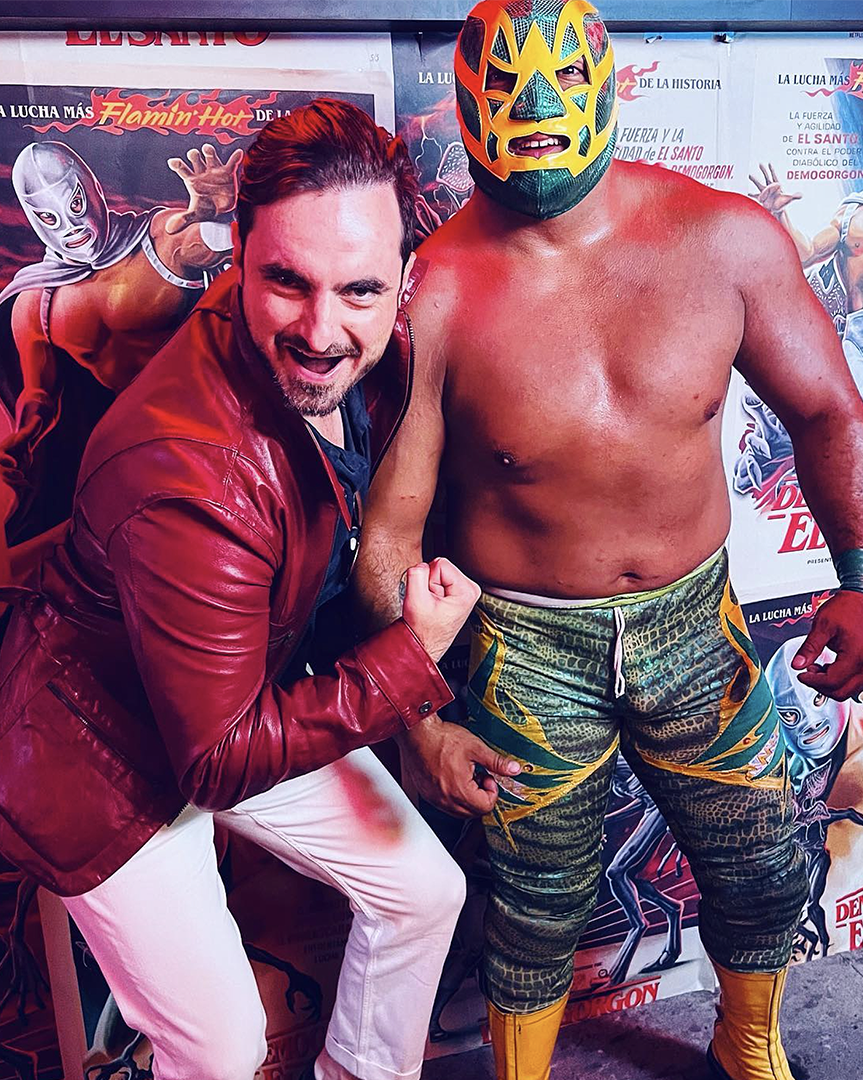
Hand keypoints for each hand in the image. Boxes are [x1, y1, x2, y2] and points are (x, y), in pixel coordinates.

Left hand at [165, 143, 242, 232]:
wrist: (223, 213)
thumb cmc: (206, 211)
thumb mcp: (195, 215)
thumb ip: (183, 219)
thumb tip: (169, 230)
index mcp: (192, 180)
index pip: (182, 169)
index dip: (177, 165)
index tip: (173, 162)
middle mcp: (202, 172)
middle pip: (195, 158)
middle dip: (194, 155)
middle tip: (193, 155)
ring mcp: (215, 171)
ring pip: (210, 156)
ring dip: (209, 151)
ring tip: (207, 149)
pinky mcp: (227, 173)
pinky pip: (232, 163)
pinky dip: (235, 157)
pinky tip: (238, 152)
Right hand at [399, 716, 520, 816]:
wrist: (416, 733)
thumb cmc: (441, 738)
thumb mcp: (475, 747)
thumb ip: (496, 762)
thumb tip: (513, 769)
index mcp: (459, 790)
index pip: (485, 807)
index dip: (492, 792)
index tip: (488, 777)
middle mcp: (445, 799)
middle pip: (473, 812)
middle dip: (481, 796)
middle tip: (478, 775)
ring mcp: (434, 799)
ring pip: (459, 811)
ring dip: (467, 798)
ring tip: (465, 775)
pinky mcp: (427, 795)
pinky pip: (445, 805)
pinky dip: (454, 796)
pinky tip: (453, 777)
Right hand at [402, 556, 480, 661]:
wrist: (424, 644)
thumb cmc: (423, 630)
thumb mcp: (415, 600)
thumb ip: (416, 575)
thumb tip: (421, 565)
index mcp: (468, 590)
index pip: (440, 563)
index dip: (428, 580)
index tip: (430, 598)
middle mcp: (471, 589)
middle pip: (440, 566)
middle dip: (430, 583)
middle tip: (430, 602)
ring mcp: (466, 590)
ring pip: (438, 572)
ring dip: (430, 587)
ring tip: (432, 604)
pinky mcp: (459, 592)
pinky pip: (439, 579)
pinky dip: (432, 590)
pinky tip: (435, 604)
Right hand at [749, 163, 801, 215]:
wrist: (777, 209)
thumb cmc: (783, 203)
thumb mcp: (789, 199)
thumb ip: (795, 196)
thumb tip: (801, 195)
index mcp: (776, 185)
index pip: (774, 176)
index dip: (772, 170)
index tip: (769, 163)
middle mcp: (770, 187)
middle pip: (766, 177)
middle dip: (763, 170)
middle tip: (760, 163)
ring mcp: (764, 192)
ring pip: (759, 184)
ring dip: (754, 179)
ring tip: (749, 175)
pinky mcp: (760, 198)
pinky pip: (755, 195)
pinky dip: (751, 194)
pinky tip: (747, 192)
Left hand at [792, 591, 862, 699]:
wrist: (861, 599)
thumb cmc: (846, 608)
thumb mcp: (823, 626)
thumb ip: (809, 647)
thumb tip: (797, 664)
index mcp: (856, 656)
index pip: (831, 681)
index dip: (812, 681)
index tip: (801, 674)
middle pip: (841, 691)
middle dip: (820, 686)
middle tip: (808, 673)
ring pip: (849, 690)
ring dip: (831, 684)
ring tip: (818, 668)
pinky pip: (856, 683)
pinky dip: (841, 680)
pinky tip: (831, 667)